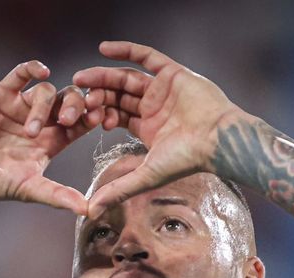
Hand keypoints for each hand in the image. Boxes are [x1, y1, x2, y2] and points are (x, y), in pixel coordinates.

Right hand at [0, 61, 100, 214]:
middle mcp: (41, 121)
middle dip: (75, 105)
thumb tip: (89, 210)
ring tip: (29, 131)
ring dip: (42, 107)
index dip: (93, 116)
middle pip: (70, 100)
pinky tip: (41, 71)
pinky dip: (33, 68)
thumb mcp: (30, 189)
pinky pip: (21, 74)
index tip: (98, 118)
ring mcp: (21, 106)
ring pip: (47, 91)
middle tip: (67, 119)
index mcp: (53, 141)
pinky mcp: (2, 94)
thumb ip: (58, 195)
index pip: (82, 122)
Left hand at [74, 41, 241, 218]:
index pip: (116, 115)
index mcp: (148, 127)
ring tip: (81, 78)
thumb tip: (90, 212)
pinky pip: (147, 56)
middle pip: (118, 95)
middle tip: (75, 98)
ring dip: (103, 75)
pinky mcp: (174, 72)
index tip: (82, 119)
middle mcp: (154, 106)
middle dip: (97, 96)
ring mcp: (164, 88)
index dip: (98, 115)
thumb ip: (118, 189)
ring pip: (127, 76)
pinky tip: (103, 49)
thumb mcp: (145, 175)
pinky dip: (126, 50)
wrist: (217, 140)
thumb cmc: (187, 160)